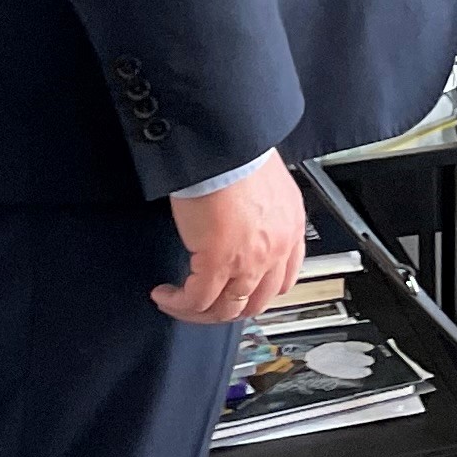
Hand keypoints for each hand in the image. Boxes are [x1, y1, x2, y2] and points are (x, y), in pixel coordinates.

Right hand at [154, 152, 305, 323]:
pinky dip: (179, 303)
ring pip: (225, 309)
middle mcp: (276, 250)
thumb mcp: (264, 186)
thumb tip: (241, 226)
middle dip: (225, 309)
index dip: (256, 294)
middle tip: (203, 303)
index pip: (284, 281)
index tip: (236, 293)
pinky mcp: (218, 262)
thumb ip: (260, 214)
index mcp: (290, 229)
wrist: (223, 145)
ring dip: (199, 311)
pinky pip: (197, 300)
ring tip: (179, 302)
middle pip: (253, 303)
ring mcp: (249, 261)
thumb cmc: (239, 153)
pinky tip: (165, 294)